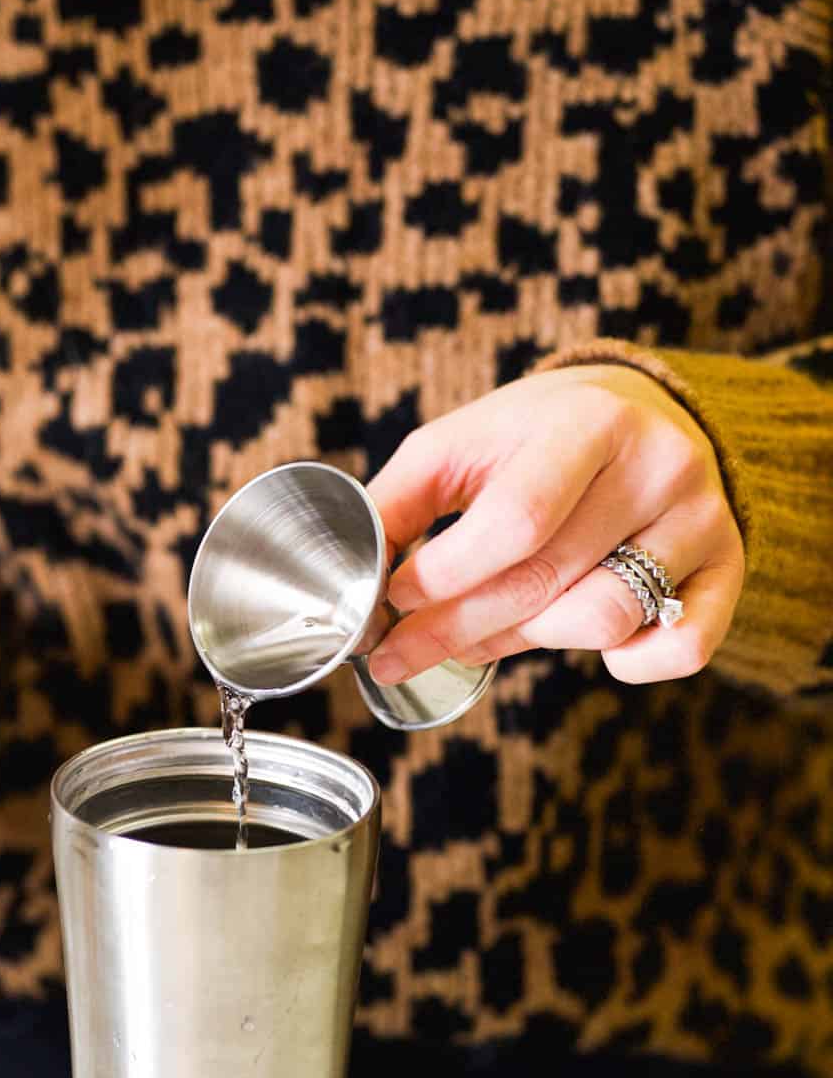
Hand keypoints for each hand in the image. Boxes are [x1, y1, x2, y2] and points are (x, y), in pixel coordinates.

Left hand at [366, 364, 745, 687]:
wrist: (642, 413)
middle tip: (398, 654)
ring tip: (486, 631)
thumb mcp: (462, 442)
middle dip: (456, 629)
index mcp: (588, 423)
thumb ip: (401, 499)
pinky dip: (629, 664)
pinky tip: (585, 642)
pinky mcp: (727, 569)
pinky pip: (681, 649)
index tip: (393, 600)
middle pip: (546, 582)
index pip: (516, 520)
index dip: (445, 574)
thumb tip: (351, 571)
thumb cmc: (535, 436)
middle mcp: (659, 467)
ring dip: (527, 641)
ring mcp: (702, 520)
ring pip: (603, 621)